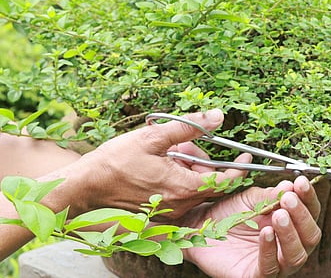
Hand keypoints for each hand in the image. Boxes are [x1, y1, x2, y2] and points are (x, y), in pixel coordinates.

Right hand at [58, 109, 250, 217]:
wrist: (86, 186)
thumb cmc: (115, 161)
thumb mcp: (153, 137)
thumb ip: (188, 126)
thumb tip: (217, 116)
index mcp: (183, 187)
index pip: (225, 180)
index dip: (238, 167)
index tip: (244, 153)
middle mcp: (179, 205)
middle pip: (208, 183)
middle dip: (203, 162)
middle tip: (184, 145)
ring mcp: (168, 212)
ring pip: (192, 189)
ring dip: (187, 171)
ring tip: (165, 154)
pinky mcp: (157, 214)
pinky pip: (178, 197)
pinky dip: (176, 181)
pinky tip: (158, 168)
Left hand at [182, 176, 321, 277]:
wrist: (198, 227)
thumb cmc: (226, 214)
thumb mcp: (249, 199)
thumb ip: (269, 195)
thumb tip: (291, 186)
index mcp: (290, 224)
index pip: (310, 213)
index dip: (308, 198)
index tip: (301, 182)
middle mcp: (287, 246)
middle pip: (310, 236)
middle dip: (301, 216)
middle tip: (288, 199)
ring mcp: (274, 263)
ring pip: (296, 256)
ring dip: (290, 234)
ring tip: (278, 215)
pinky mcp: (255, 275)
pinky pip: (270, 267)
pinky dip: (269, 249)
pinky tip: (265, 232)